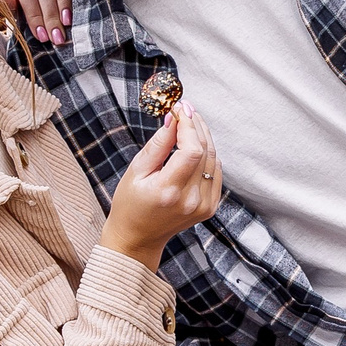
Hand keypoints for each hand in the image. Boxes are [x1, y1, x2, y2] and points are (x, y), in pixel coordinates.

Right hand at [100, 103, 219, 266]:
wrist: (138, 237)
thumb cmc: (130, 203)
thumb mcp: (137, 170)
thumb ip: (158, 145)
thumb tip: (174, 119)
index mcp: (169, 191)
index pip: (191, 150)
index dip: (189, 125)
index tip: (180, 108)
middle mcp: (190, 200)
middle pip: (205, 152)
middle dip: (197, 126)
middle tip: (186, 109)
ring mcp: (203, 206)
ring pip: (213, 160)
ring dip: (204, 137)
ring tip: (190, 122)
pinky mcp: (210, 207)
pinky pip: (215, 172)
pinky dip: (208, 155)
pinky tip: (196, 145)